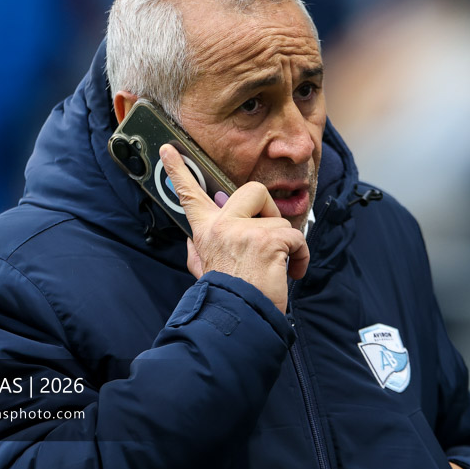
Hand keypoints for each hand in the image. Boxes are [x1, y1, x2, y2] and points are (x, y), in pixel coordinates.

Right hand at [160, 145, 308, 311]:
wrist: (239, 319)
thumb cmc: (227, 297)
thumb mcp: (203, 271)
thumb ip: (200, 251)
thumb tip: (193, 240)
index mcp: (206, 231)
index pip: (189, 195)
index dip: (178, 171)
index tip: (168, 149)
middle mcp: (222, 226)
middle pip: (252, 190)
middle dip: (269, 209)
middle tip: (269, 235)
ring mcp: (245, 231)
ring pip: (280, 222)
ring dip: (287, 246)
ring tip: (278, 268)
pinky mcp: (268, 241)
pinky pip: (296, 237)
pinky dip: (301, 256)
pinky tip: (292, 272)